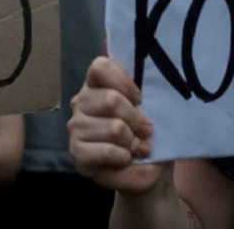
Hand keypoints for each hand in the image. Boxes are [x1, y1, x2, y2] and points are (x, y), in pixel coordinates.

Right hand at [69, 57, 162, 194]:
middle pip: (110, 100)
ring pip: (112, 128)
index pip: (100, 67)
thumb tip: (156, 92)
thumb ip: (150, 95)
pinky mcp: (76, 152)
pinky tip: (127, 158)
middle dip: (136, 119)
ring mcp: (76, 127)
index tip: (140, 98)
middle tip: (148, 130)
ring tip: (141, 148)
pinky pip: (105, 151)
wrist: (147, 166)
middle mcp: (82, 101)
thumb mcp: (154, 109)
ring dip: (133, 141)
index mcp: (98, 83)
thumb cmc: (148, 130)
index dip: (123, 81)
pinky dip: (122, 156)